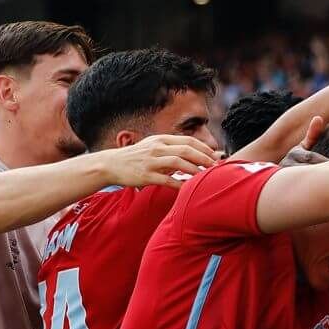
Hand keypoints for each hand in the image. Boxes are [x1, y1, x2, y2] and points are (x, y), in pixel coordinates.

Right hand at [101, 134, 219, 188]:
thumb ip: (173, 149)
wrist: (111, 164)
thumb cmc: (137, 157)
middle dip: (204, 159)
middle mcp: (157, 148)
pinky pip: (167, 180)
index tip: (216, 157)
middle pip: (187, 150)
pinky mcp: (145, 175)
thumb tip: (195, 152)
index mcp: (161, 139)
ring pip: (178, 163)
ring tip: (206, 177)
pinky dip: (180, 184)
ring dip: (195, 170)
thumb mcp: (154, 146)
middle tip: (216, 168)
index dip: (205, 149)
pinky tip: (188, 189)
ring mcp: (151, 161)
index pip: (189, 141)